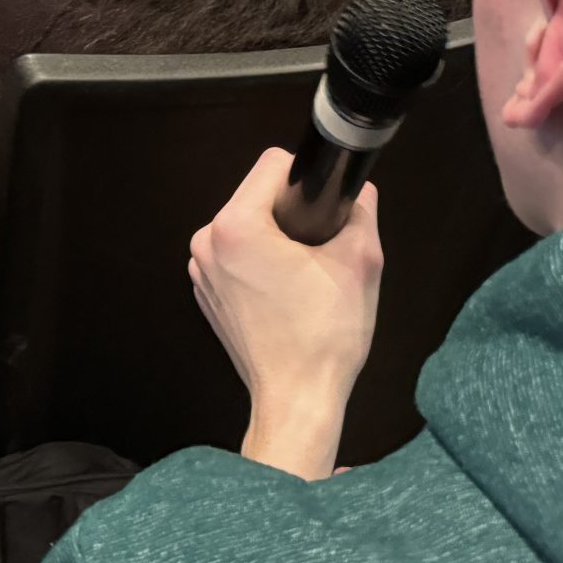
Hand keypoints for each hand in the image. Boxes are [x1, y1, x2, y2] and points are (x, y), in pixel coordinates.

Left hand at [189, 147, 383, 480]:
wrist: (298, 398)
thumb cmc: (325, 334)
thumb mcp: (361, 261)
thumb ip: (361, 211)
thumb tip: (358, 189)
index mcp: (236, 226)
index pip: (272, 164)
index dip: (307, 178)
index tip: (326, 206)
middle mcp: (207, 243)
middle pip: (256, 195)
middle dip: (291, 211)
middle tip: (321, 246)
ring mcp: (200, 270)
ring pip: (247, 226)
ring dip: (275, 238)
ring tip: (306, 273)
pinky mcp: (206, 293)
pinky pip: (236, 257)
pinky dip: (259, 263)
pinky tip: (286, 292)